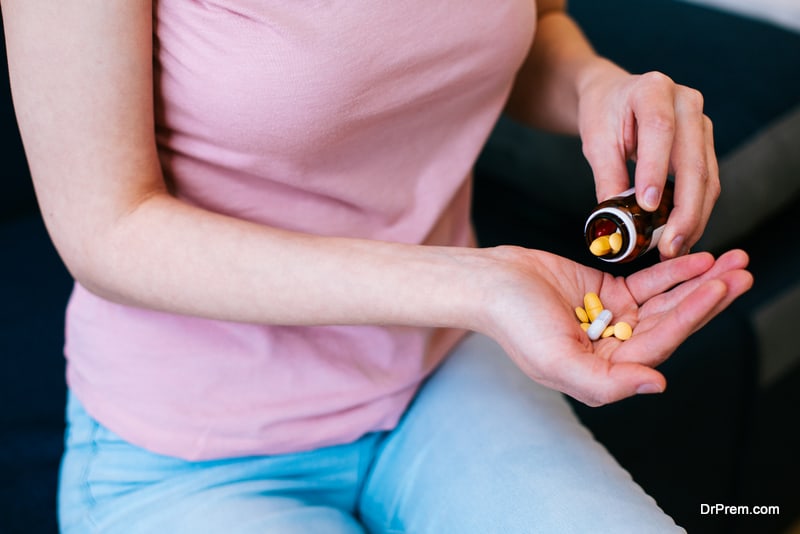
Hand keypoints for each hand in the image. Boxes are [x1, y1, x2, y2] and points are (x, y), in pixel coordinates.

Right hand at [480, 247, 751, 405]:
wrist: (490, 283)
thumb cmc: (515, 324)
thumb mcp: (556, 361)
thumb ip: (607, 383)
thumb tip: (659, 385)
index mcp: (605, 371)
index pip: (659, 345)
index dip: (691, 317)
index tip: (717, 288)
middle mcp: (616, 348)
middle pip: (672, 323)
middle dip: (709, 299)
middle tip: (742, 273)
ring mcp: (615, 318)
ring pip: (667, 301)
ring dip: (699, 282)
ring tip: (733, 262)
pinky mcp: (609, 291)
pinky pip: (649, 282)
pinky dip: (673, 270)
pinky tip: (698, 258)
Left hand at [577, 64, 718, 259]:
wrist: (615, 96)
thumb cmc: (603, 115)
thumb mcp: (596, 141)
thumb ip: (607, 177)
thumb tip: (616, 223)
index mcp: (652, 90)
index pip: (659, 129)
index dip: (656, 169)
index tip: (647, 206)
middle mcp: (686, 102)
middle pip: (693, 161)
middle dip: (684, 210)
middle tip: (669, 246)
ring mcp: (702, 123)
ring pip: (707, 176)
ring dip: (694, 217)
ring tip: (676, 248)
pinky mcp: (706, 143)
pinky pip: (708, 181)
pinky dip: (697, 211)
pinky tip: (684, 234)